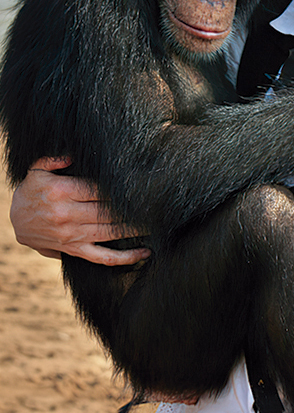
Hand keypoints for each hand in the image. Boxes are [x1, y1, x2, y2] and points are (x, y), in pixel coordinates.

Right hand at [10, 157, 149, 265]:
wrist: (14, 221)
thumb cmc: (32, 191)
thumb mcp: (37, 170)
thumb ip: (54, 159)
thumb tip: (72, 153)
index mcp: (62, 192)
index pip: (100, 188)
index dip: (123, 187)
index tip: (144, 185)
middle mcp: (68, 215)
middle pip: (109, 210)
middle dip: (134, 207)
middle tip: (159, 204)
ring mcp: (72, 236)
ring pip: (111, 232)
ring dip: (136, 229)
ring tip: (159, 223)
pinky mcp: (74, 250)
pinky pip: (103, 257)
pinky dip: (125, 258)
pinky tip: (145, 253)